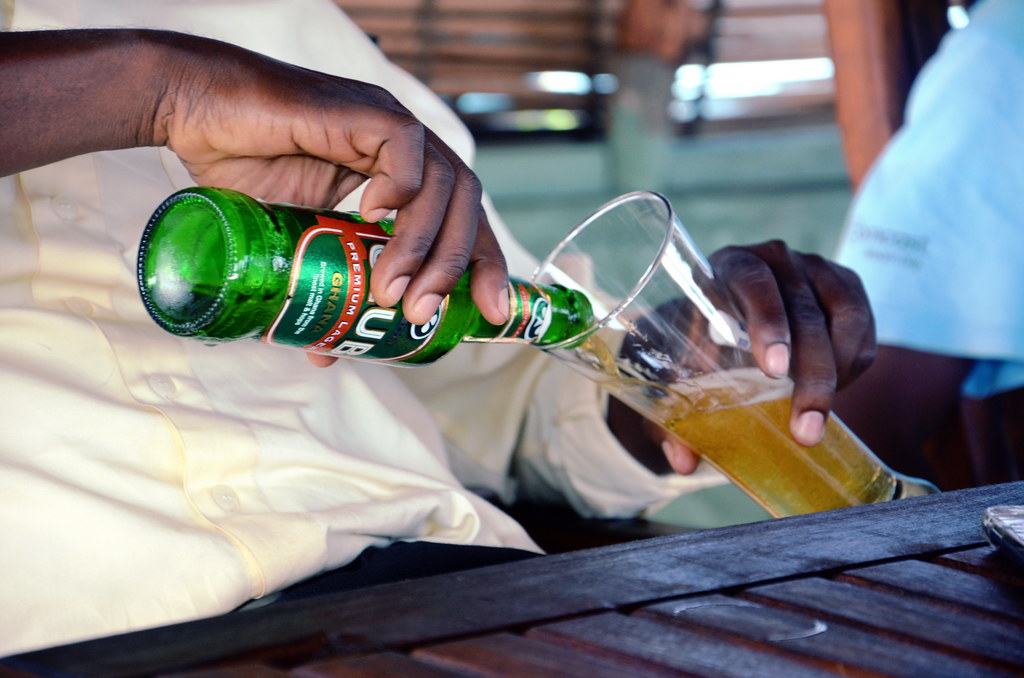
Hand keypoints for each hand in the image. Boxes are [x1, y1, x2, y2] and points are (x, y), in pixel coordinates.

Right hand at [153, 33, 507, 331]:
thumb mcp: (294, 244)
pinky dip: (401, 185)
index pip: (463, 221)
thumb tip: (325, 351)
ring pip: (443, 184)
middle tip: (424, 312)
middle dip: (456, 266)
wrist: (197, 114)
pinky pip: (404, 144)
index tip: (491, 311)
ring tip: (390, 288)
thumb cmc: (244, 170)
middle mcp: (405, 153)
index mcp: (402, 180)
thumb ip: (318, 287)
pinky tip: (373, 214)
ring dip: (423, 244)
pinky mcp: (362, 109)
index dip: (483, 265)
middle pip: (464, 207)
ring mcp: (387, 126)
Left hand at [613, 240, 875, 474]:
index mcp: (725, 267)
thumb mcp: (675, 375)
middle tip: (805, 426)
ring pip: (843, 317)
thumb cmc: (693, 347)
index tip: (773, 371)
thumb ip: (672, 418)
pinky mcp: (844, 285)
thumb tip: (682, 463)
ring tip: (816, 416)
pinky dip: (853, 362)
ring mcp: (814, 268)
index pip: (753, 283)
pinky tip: (833, 390)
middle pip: (804, 310)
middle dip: (811, 373)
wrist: (719, 320)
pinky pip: (863, 326)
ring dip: (837, 372)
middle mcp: (773, 258)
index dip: (768, 322)